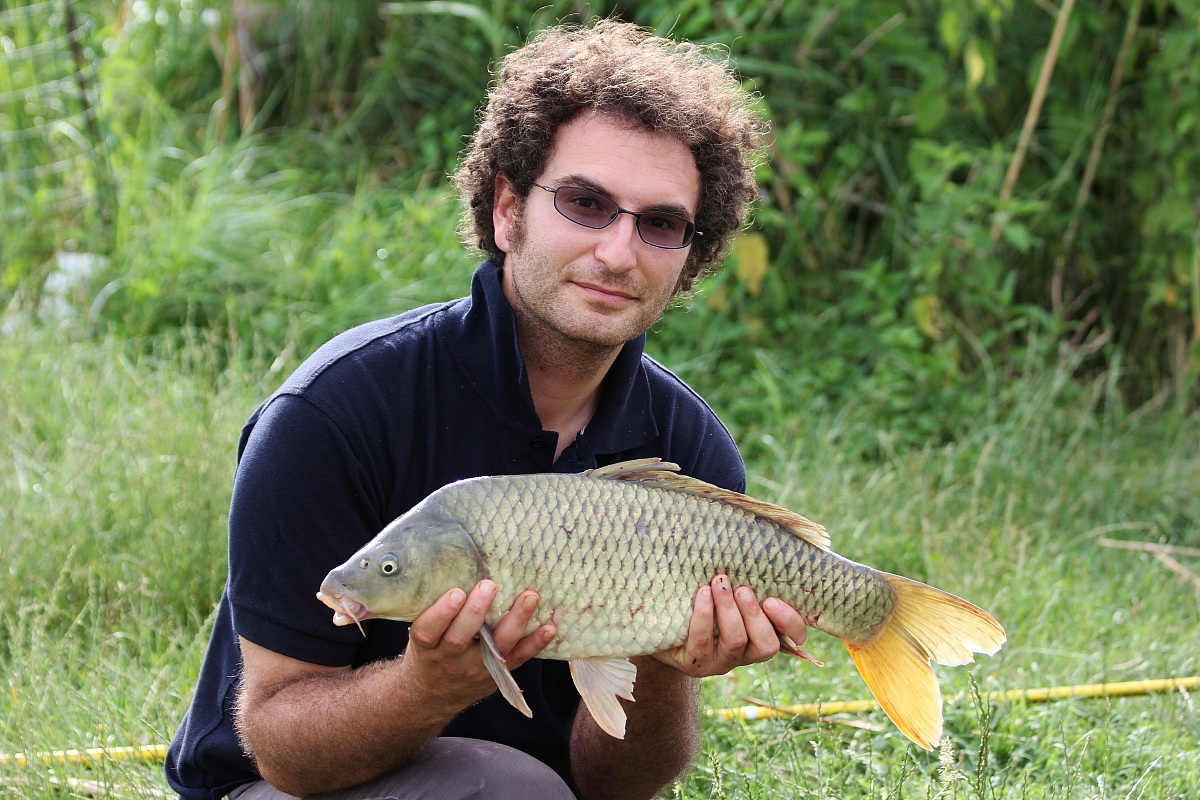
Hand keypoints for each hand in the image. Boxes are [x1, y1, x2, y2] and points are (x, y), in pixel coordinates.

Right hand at [401, 580, 556, 706]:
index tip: (456, 593)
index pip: (428, 630)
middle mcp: (449, 659)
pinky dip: (535, 644)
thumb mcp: (422, 635)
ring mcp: (475, 668)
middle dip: (476, 611)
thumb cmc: (428, 652)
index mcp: (426, 646)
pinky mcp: (497, 673)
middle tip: (489, 586)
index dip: (442, 613)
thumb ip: (434, 610)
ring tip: (529, 597)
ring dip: (515, 621)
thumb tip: (453, 566)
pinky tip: (549, 628)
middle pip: (460, 638)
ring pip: (496, 647)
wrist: (431, 695)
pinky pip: (518, 658)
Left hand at [652, 574, 807, 677]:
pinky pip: (701, 641)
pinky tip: (702, 594)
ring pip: (735, 641)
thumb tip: (752, 536)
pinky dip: (703, 615)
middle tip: (742, 589)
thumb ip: (744, 576)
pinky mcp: (695, 663)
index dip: (790, 621)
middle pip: (766, 644)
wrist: (661, 625)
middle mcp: (746, 653)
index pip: (794, 637)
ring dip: (728, 610)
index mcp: (762, 633)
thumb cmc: (702, 598)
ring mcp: (721, 661)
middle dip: (755, 614)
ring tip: (719, 583)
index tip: (772, 599)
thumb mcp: (728, 588)